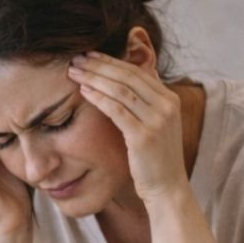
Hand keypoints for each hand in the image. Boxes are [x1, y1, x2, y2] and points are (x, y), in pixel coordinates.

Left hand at [66, 51, 188, 201]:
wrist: (167, 188)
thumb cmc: (154, 158)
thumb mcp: (156, 124)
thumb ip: (145, 102)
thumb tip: (127, 81)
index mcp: (170, 98)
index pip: (137, 71)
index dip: (111, 61)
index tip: (90, 55)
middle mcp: (166, 105)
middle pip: (127, 76)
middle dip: (99, 65)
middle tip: (76, 58)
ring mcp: (157, 120)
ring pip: (120, 90)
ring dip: (94, 78)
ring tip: (74, 72)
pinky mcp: (144, 136)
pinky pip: (117, 110)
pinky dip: (98, 98)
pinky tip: (82, 91)